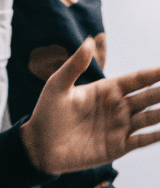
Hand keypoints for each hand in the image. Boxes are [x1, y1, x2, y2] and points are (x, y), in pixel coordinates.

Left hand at [20, 38, 159, 174]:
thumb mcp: (58, 85)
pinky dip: (155, 136)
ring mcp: (118, 127)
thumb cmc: (46, 112)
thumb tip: (89, 40)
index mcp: (105, 90)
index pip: (135, 80)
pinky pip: (142, 141)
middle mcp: (116, 107)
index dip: (153, 74)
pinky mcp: (118, 147)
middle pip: (148, 98)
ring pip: (150, 118)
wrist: (39, 145)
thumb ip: (75, 65)